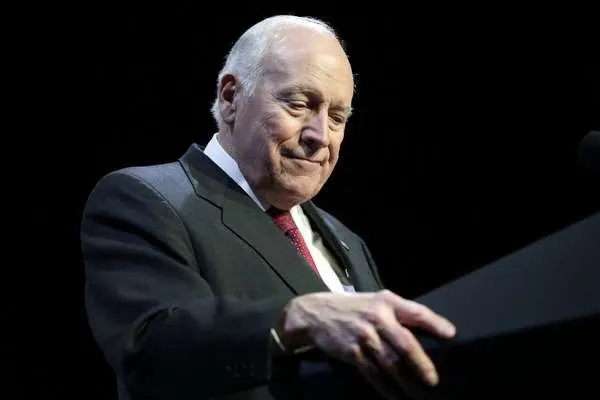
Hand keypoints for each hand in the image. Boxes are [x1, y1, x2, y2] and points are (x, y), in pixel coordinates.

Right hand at [276, 290, 455, 398]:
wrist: (316, 314)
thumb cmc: (354, 308)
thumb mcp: (377, 301)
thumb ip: (400, 312)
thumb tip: (432, 329)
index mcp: (387, 302)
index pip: (415, 312)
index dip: (434, 323)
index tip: (451, 335)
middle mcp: (377, 318)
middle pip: (405, 343)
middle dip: (421, 363)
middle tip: (433, 380)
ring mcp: (364, 336)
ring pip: (390, 363)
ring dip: (406, 381)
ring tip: (419, 393)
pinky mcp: (352, 352)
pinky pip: (373, 373)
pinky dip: (385, 386)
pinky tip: (394, 394)